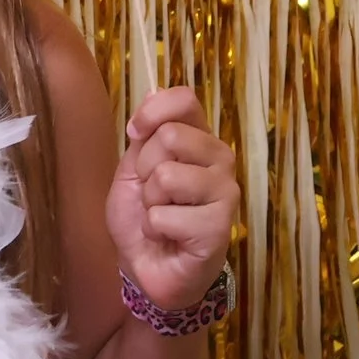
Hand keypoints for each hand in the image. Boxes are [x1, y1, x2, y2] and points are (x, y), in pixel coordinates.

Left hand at [104, 86, 239, 311]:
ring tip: (162, 217)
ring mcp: (226, 193)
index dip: (152, 112)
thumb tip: (154, 90)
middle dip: (145, 170)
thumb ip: (145, 135)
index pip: (185, 100)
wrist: (147, 268)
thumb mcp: (133, 170)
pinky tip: (169, 238)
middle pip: (170, 136)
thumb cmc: (143, 218)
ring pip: (166, 176)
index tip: (136, 134)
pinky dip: (154, 229)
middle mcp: (220, 160)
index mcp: (199, 140)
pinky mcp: (220, 226)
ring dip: (150, 203)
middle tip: (154, 194)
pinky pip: (164, 215)